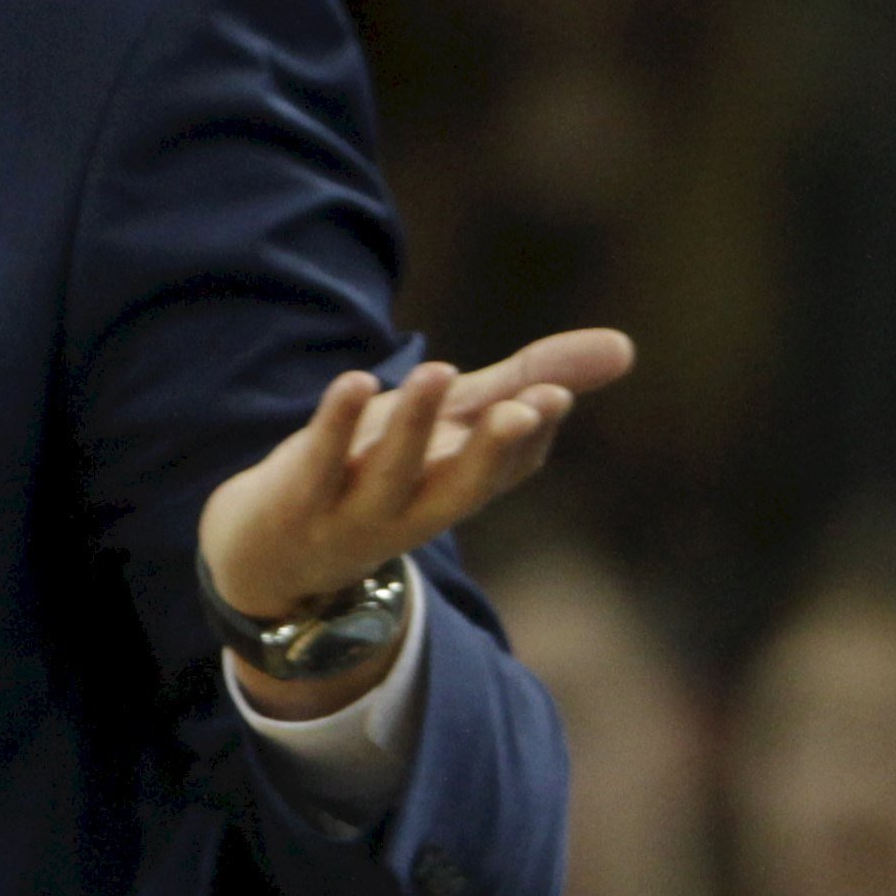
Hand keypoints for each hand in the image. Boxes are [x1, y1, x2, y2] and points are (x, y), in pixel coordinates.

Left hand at [195, 328, 634, 717]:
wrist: (270, 549)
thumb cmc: (375, 470)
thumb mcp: (448, 423)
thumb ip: (527, 381)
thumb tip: (626, 346)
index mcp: (456, 487)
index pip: (506, 469)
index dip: (529, 436)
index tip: (555, 394)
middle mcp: (415, 507)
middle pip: (463, 485)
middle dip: (494, 449)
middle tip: (527, 405)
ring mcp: (355, 508)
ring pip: (393, 472)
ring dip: (417, 426)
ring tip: (439, 370)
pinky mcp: (298, 496)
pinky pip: (321, 461)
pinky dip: (337, 423)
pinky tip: (356, 381)